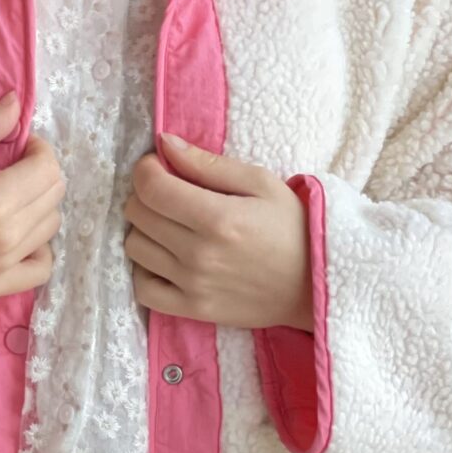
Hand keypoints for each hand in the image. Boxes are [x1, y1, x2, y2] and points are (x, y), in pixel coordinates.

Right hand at [0, 92, 65, 302]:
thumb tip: (16, 101)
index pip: (47, 168)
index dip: (38, 148)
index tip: (17, 145)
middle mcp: (7, 236)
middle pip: (54, 194)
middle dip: (40, 172)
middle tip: (12, 167)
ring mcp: (5, 265)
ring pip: (51, 225)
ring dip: (40, 204)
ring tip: (11, 197)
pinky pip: (41, 268)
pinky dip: (39, 248)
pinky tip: (19, 235)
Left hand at [122, 133, 313, 331]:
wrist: (317, 284)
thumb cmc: (292, 226)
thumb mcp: (260, 182)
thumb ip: (208, 164)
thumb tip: (164, 143)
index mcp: (217, 217)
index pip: (150, 187)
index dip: (146, 169)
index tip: (159, 166)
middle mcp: (199, 254)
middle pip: (137, 214)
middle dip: (147, 194)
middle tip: (170, 192)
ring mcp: (193, 285)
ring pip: (134, 247)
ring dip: (145, 229)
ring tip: (171, 224)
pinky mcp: (194, 310)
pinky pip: (143, 289)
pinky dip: (146, 270)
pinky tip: (165, 258)